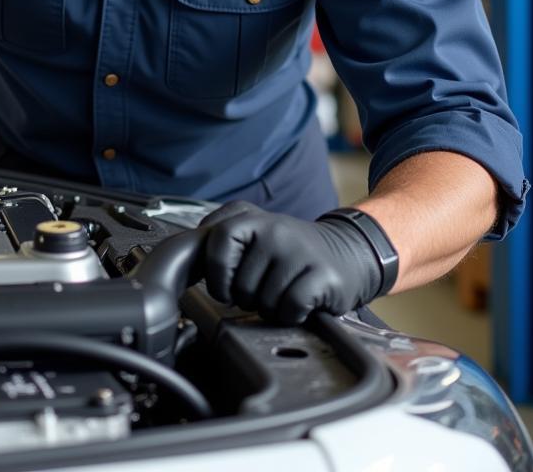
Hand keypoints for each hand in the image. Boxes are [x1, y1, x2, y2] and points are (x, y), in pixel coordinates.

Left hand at [199, 200, 393, 323]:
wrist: (347, 252)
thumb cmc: (290, 249)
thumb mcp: (254, 230)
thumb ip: (221, 238)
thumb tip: (185, 258)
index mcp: (251, 217)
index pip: (216, 242)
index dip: (215, 273)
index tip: (222, 287)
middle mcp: (274, 228)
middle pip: (240, 283)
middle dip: (248, 296)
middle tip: (265, 288)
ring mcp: (299, 250)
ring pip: (264, 299)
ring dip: (271, 307)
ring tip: (283, 292)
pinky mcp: (322, 274)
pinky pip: (290, 307)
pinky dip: (291, 314)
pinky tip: (300, 303)